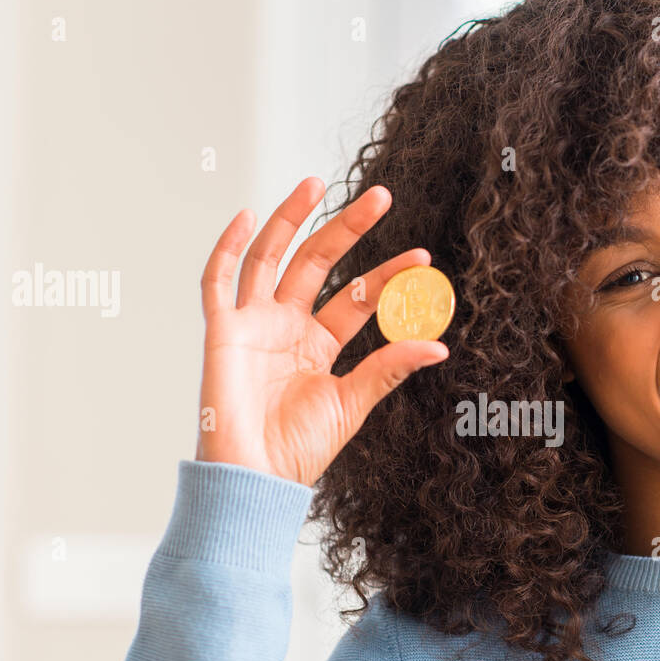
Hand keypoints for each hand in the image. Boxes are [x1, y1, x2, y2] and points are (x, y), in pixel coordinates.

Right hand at [196, 177, 448, 485]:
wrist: (258, 477)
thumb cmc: (300, 449)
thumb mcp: (353, 403)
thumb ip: (389, 367)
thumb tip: (440, 346)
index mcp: (319, 343)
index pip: (358, 296)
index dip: (389, 276)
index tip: (423, 259)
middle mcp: (287, 326)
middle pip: (318, 263)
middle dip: (348, 229)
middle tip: (382, 197)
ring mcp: (254, 324)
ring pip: (271, 258)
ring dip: (291, 219)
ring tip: (316, 183)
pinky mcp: (222, 331)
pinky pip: (218, 281)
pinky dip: (228, 248)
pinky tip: (248, 216)